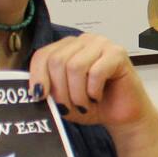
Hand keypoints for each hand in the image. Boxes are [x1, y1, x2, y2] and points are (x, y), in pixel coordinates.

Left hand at [27, 34, 154, 138]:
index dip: (37, 76)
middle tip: (69, 107)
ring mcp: (102, 44)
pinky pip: (96, 72)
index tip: (39, 96)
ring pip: (75, 66)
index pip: (43, 55)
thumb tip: (34, 90)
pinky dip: (93, 91)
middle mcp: (84, 41)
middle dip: (60, 91)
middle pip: (57, 61)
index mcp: (67, 48)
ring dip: (77, 94)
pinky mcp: (118, 53)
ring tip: (84, 105)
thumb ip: (48, 90)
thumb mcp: (63, 99)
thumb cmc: (94, 105)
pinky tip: (98, 96)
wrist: (122, 115)